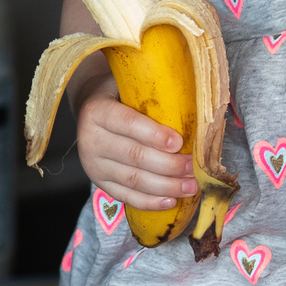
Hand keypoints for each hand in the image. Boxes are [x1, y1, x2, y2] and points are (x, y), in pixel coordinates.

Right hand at [78, 86, 196, 210]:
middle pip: (134, 156)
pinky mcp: (99, 182)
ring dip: (165, 186)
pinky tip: (171, 202)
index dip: (154, 135)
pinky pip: (126, 196)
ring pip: (133, 180)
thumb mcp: (127, 83)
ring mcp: (93, 164)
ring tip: (191, 186)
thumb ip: (151, 90)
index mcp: (96, 111)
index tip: (179, 142)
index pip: (127, 124)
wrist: (90, 110)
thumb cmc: (119, 94)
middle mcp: (90, 139)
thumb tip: (191, 98)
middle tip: (194, 167)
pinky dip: (150, 202)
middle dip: (169, 165)